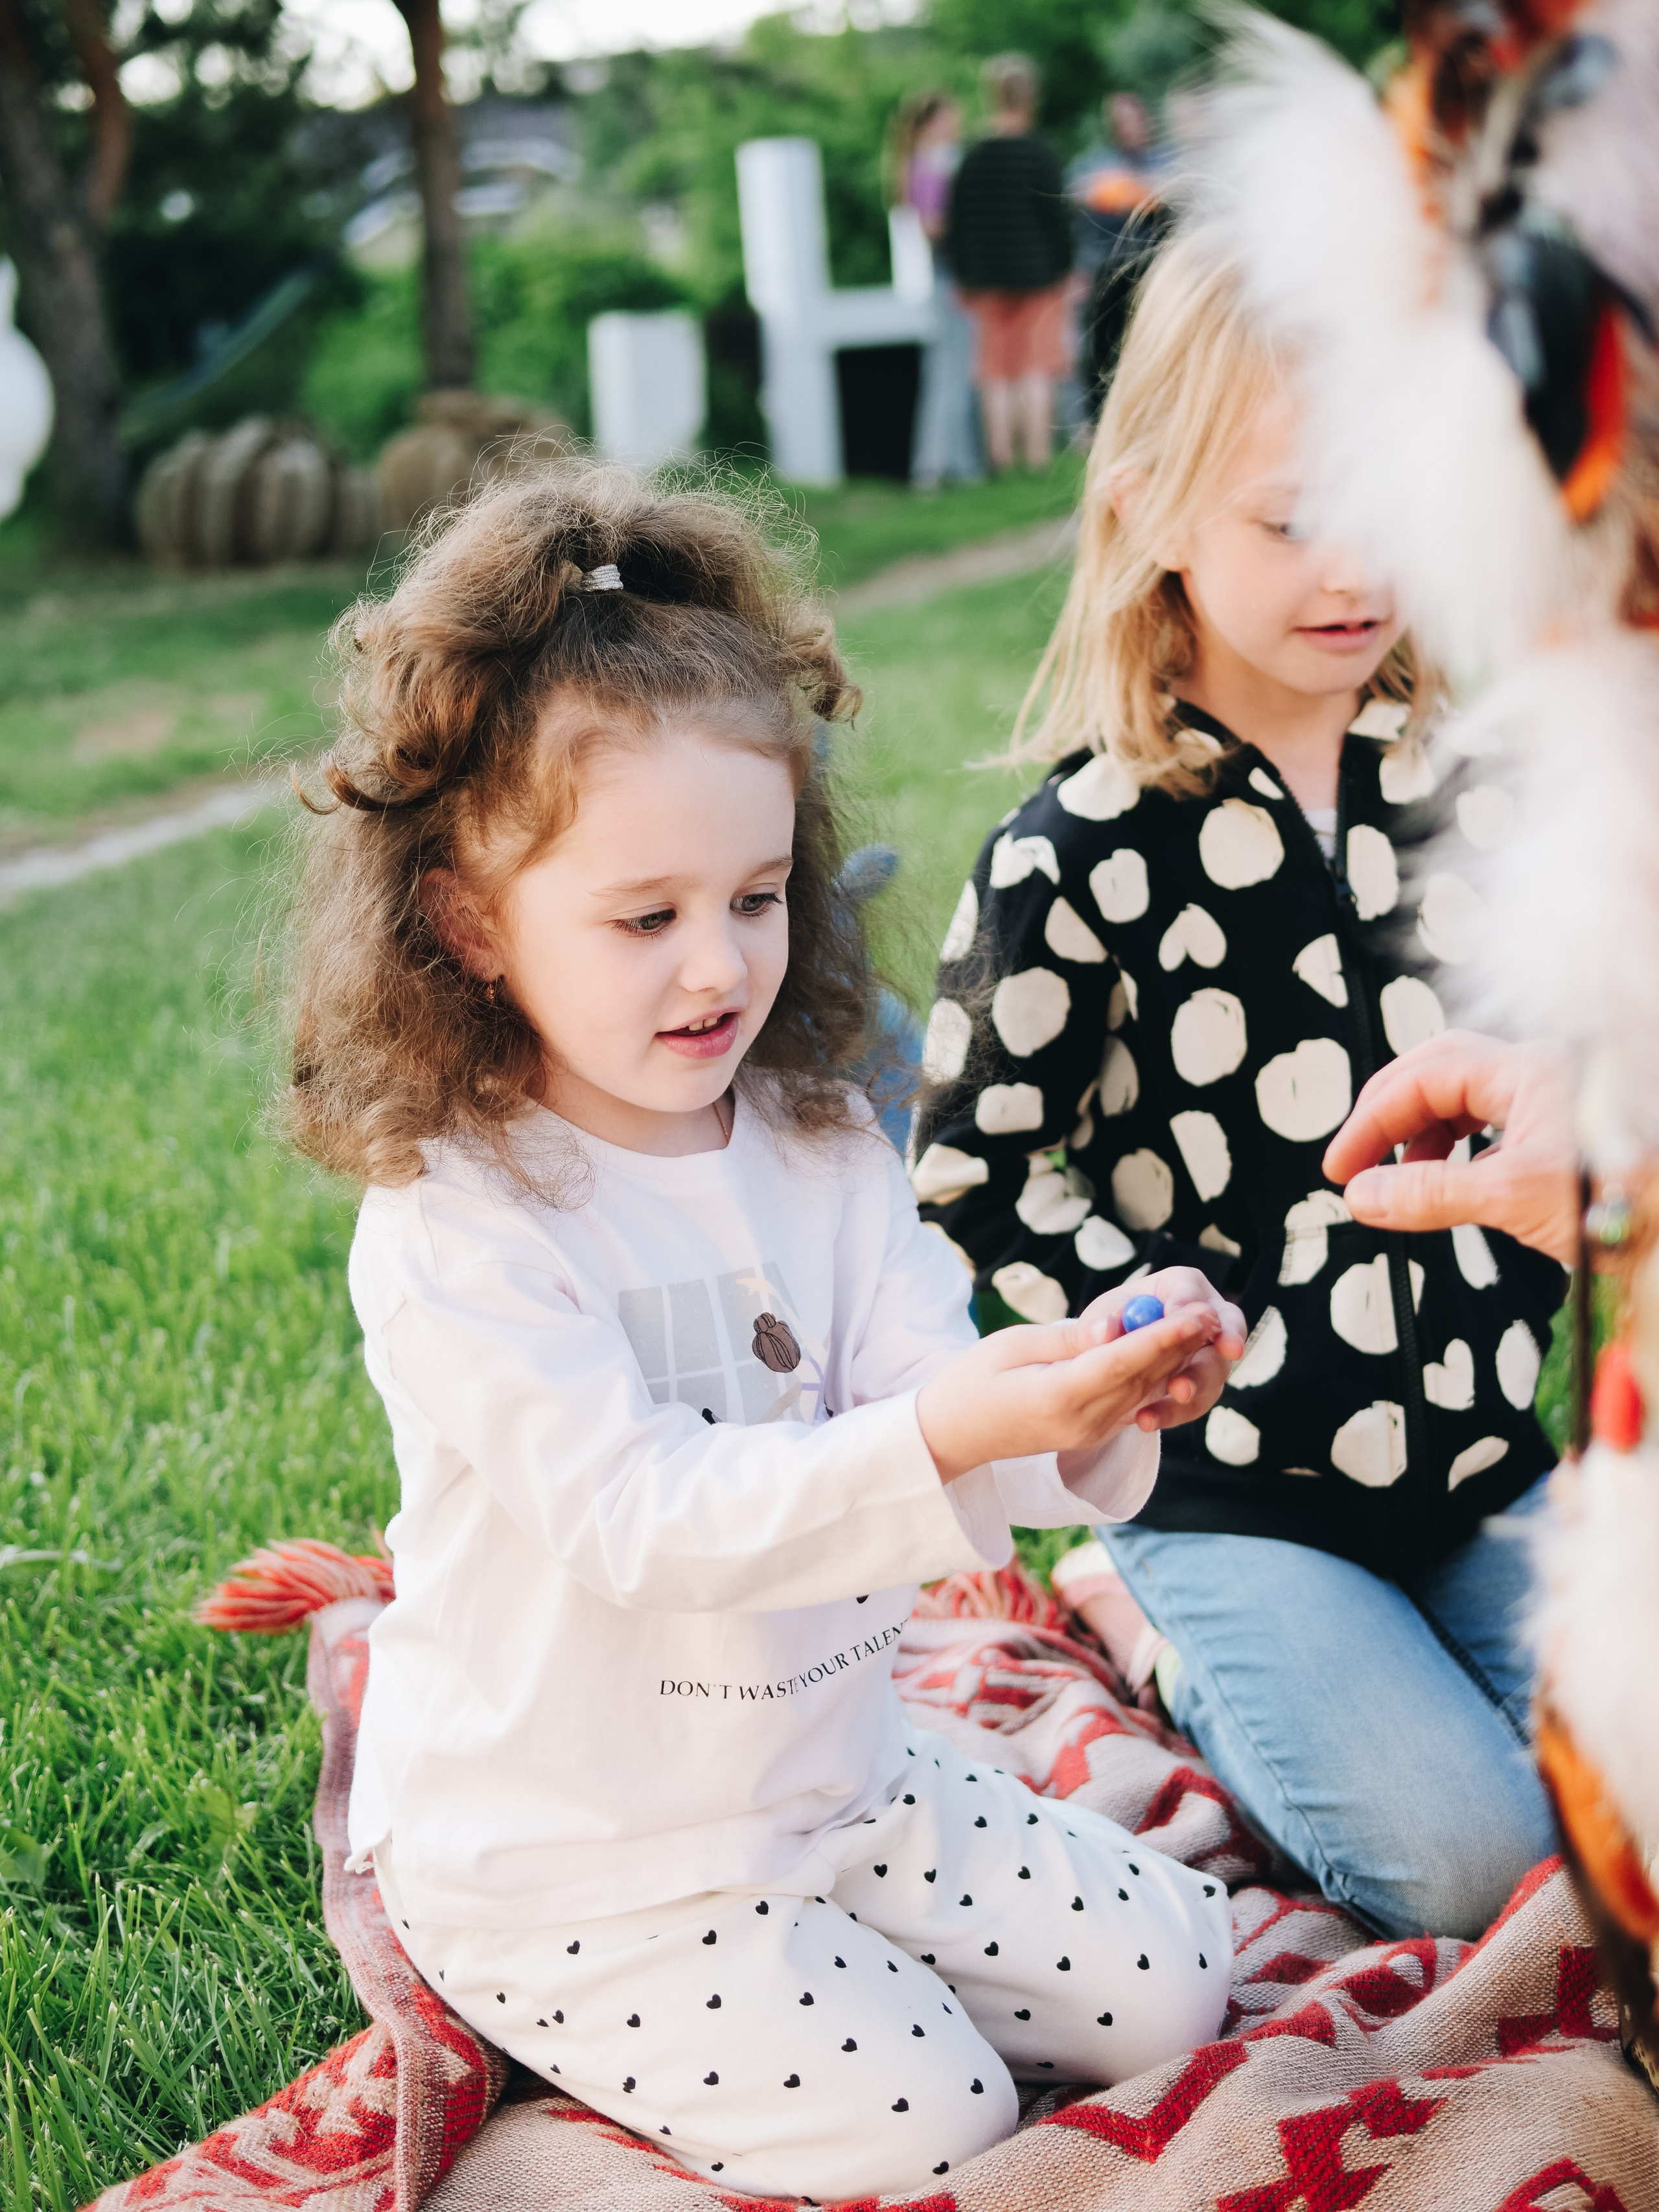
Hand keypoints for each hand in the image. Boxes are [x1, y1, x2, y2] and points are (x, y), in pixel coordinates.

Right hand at [917, 1272, 1244, 1483]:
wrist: (954, 1436)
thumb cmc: (972, 1381)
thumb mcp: (1012, 1347)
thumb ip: (1068, 1338)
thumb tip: (1114, 1324)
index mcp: (1056, 1398)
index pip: (1119, 1364)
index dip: (1161, 1338)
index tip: (1194, 1314)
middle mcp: (1082, 1422)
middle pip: (1142, 1378)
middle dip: (1180, 1344)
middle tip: (1212, 1309)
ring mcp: (1091, 1432)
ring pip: (1143, 1390)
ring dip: (1175, 1359)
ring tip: (1204, 1324)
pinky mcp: (1094, 1431)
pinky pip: (1132, 1400)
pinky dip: (1155, 1374)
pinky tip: (1175, 1349)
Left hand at [1083, 1267, 1246, 1433]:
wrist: (1106, 1366)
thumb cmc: (1105, 1331)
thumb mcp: (1093, 1327)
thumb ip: (1095, 1327)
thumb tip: (1104, 1329)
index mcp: (1174, 1288)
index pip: (1189, 1287)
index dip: (1188, 1301)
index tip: (1181, 1316)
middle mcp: (1201, 1318)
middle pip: (1227, 1322)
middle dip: (1227, 1336)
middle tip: (1227, 1351)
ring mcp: (1207, 1353)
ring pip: (1216, 1368)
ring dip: (1199, 1382)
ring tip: (1176, 1392)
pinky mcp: (1203, 1385)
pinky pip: (1199, 1400)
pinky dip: (1175, 1411)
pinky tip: (1148, 1419)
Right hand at [1321, 1031, 1577, 1266]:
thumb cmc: (1633, 1202)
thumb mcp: (1513, 1197)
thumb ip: (1431, 1193)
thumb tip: (1364, 1195)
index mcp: (1529, 1070)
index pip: (1423, 1079)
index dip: (1372, 1122)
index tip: (1342, 1166)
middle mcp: (1540, 1074)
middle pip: (1438, 1072)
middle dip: (1388, 1112)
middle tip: (1357, 1155)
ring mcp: (1553, 1102)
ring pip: (1464, 1099)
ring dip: (1421, 1134)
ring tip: (1400, 1176)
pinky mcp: (1562, 1136)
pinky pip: (1491, 1128)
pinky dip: (1455, 1152)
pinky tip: (1448, 1181)